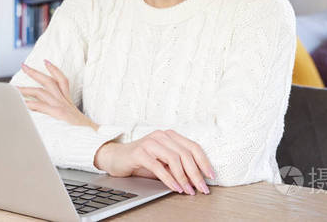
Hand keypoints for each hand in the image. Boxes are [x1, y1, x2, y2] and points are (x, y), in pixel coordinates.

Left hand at [16, 59, 97, 130]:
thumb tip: (55, 121)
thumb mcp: (75, 123)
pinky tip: (21, 103)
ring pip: (42, 91)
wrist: (96, 139)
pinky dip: (30, 104)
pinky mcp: (58, 114)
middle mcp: (65, 102)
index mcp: (69, 103)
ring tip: (15, 87)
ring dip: (27, 88)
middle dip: (35, 73)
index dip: (54, 70)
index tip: (46, 62)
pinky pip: (41, 106)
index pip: (62, 81)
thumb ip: (65, 119)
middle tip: (24, 66)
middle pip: (49, 81)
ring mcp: (61, 107)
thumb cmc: (86, 134)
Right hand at [94, 129, 214, 195]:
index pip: (193, 146)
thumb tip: (196, 179)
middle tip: (202, 188)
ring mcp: (150, 142)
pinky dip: (169, 179)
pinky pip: (159, 167)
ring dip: (184, 178)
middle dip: (196, 173)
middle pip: (186, 154)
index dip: (204, 162)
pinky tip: (175, 187)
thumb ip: (177, 165)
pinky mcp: (139, 152)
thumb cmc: (140, 160)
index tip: (211, 176)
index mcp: (170, 135)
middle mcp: (161, 136)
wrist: (115, 157)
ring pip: (174, 159)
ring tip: (189, 190)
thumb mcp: (162, 161)